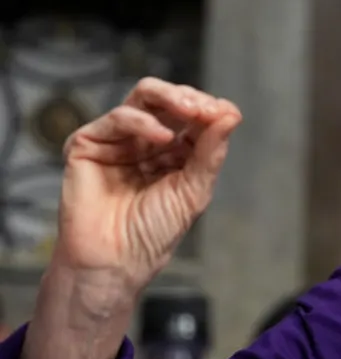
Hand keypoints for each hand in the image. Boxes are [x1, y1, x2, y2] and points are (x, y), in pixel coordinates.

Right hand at [52, 78, 241, 294]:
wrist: (115, 260)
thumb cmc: (153, 232)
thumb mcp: (194, 189)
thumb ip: (211, 151)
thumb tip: (232, 113)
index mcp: (175, 151)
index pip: (193, 117)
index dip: (210, 109)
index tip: (226, 113)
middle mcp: (146, 141)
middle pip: (168, 99)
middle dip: (190, 98)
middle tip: (205, 108)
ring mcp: (118, 141)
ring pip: (143, 98)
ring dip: (171, 98)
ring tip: (190, 111)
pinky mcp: (89, 144)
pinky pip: (117, 118)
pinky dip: (142, 121)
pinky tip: (161, 137)